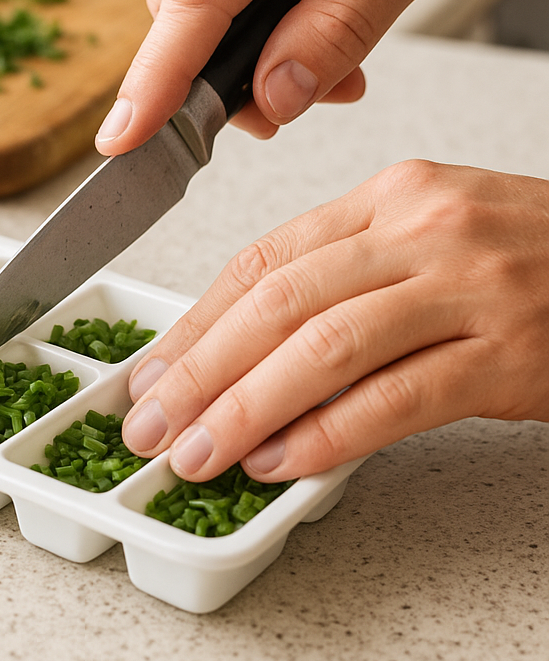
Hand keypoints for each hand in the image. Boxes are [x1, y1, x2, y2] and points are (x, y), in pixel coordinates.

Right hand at [96, 0, 548, 149]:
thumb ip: (337, 31)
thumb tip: (275, 96)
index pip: (193, 2)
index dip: (154, 81)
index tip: (124, 136)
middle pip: (179, 0)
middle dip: (215, 69)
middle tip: (282, 104)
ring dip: (237, 40)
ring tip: (314, 63)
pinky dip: (245, 5)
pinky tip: (298, 19)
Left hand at [121, 161, 548, 482]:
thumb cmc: (531, 259)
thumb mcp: (428, 238)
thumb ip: (342, 277)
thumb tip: (242, 349)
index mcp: (388, 198)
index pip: (262, 260)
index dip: (195, 323)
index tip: (152, 370)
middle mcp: (420, 230)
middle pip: (278, 302)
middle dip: (199, 370)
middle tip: (150, 422)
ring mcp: (467, 289)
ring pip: (323, 349)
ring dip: (245, 409)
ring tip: (197, 453)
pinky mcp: (507, 354)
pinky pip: (395, 399)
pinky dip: (327, 435)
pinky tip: (281, 462)